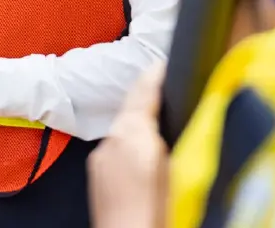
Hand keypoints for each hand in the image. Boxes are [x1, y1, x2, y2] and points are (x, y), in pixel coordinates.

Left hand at [88, 63, 168, 227]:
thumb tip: (172, 114)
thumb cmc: (155, 212)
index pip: (144, 92)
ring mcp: (102, 157)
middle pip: (132, 109)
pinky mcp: (98, 174)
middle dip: (149, 98)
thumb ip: (169, 135)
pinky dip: (131, 146)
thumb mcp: (176, 168)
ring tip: (162, 123)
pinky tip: (146, 157)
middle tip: (166, 87)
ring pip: (124, 130)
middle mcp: (112, 139)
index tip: (163, 62)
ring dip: (140, 124)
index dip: (154, 75)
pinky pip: (117, 148)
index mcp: (132, 132)